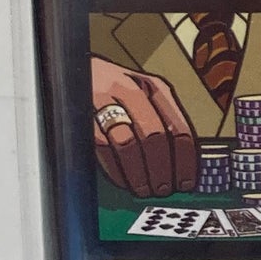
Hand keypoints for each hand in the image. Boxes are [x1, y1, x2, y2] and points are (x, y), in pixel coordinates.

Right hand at [90, 58, 196, 197]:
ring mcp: (105, 101)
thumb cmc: (115, 89)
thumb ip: (162, 120)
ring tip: (145, 191)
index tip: (187, 181)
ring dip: (139, 174)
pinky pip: (104, 147)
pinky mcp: (83, 114)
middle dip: (162, 169)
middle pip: (154, 136)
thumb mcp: (143, 95)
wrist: (73, 69)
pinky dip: (116, 170)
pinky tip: (124, 182)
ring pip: (128, 144)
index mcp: (153, 87)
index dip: (185, 159)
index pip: (177, 126)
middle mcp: (131, 90)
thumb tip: (180, 163)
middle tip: (164, 190)